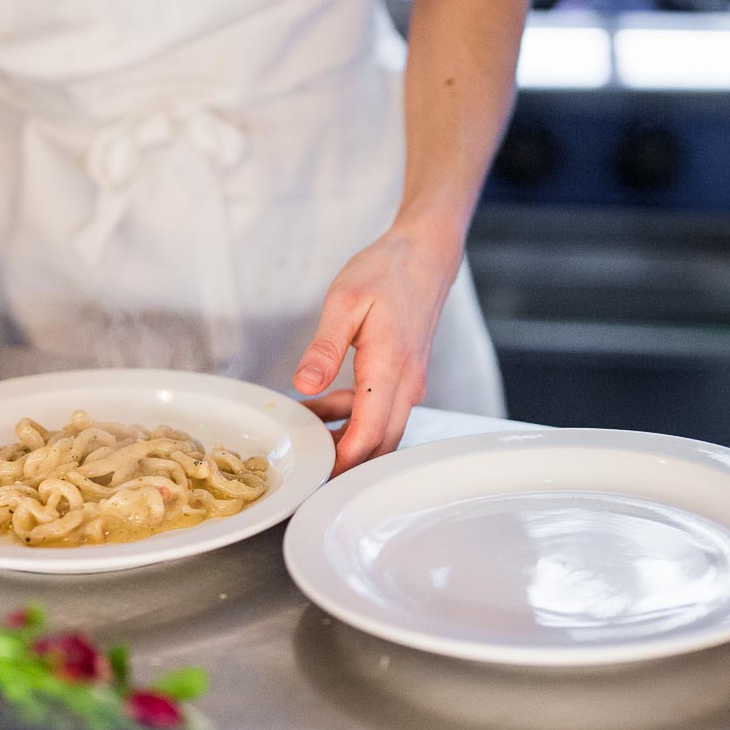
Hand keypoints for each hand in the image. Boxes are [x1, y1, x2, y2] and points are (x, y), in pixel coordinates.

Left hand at [294, 226, 461, 473]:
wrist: (425, 255)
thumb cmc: (387, 272)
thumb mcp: (344, 302)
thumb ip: (324, 348)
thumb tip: (304, 386)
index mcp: (389, 367)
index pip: (368, 432)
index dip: (343, 460)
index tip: (315, 474)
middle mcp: (406, 383)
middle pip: (379, 443)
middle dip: (344, 461)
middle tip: (306, 464)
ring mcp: (410, 383)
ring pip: (383, 431)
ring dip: (347, 439)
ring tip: (306, 428)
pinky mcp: (407, 378)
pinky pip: (384, 413)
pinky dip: (355, 419)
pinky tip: (324, 404)